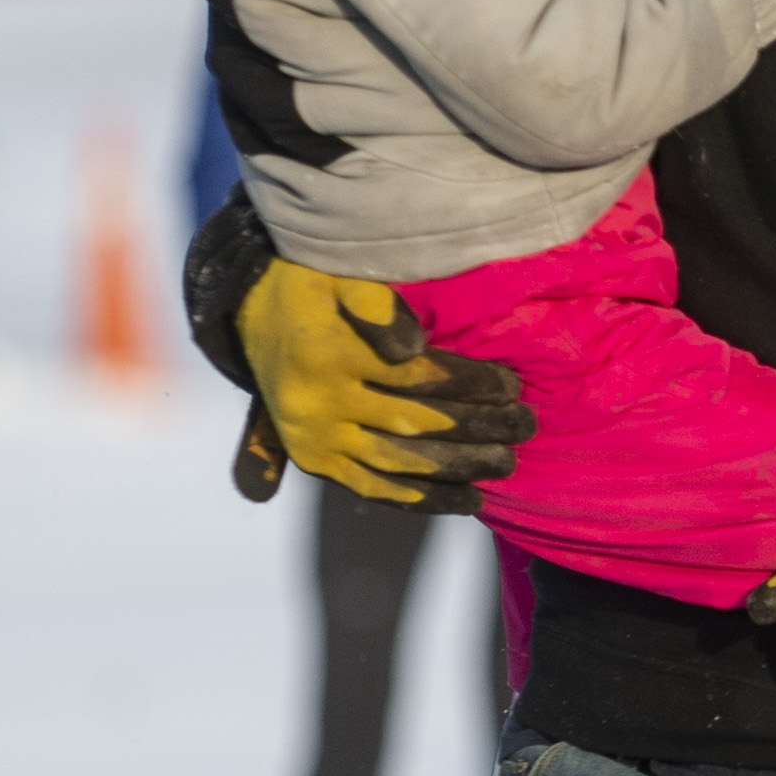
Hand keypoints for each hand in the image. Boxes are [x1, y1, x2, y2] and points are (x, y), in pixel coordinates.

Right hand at [237, 256, 533, 508]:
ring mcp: (316, 439)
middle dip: (478, 428)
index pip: (416, 377)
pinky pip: (374, 489)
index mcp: (328, 355)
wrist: (250, 313)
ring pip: (400, 464)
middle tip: (526, 426)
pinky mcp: (314, 462)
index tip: (511, 386)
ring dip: (459, 469)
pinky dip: (423, 499)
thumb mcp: (336, 276)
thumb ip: (374, 305)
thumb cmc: (307, 287)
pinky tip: (467, 500)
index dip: (470, 384)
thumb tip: (411, 346)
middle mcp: (319, 405)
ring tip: (506, 464)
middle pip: (415, 424)